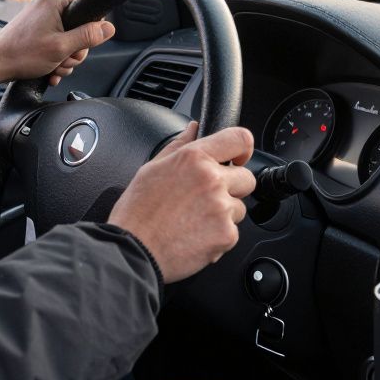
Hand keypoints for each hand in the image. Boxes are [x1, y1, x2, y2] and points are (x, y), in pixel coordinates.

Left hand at [0, 0, 115, 86]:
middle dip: (75, 50)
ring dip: (65, 57)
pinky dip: (55, 57)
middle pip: (79, 26)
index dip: (90, 30)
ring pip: (68, 38)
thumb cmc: (22, 54)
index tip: (81, 45)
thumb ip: (88, 37)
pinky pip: (56, 41)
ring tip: (54, 67)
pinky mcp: (36, 29)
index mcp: (54, 0)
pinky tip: (50, 70)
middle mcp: (48, 4)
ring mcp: (41, 16)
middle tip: (64, 60)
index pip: (88, 8)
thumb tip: (109, 28)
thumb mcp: (62, 48)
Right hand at [108, 122, 255, 282]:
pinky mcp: (226, 234)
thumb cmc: (137, 212)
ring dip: (223, 214)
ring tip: (194, 221)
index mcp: (194, 158)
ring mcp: (221, 208)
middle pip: (246, 178)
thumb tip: (193, 129)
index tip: (240, 158)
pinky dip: (218, 237)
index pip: (239, 139)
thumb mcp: (152, 169)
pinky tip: (195, 236)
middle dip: (232, 188)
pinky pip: (233, 232)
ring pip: (238, 208)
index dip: (243, 148)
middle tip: (206, 199)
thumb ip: (179, 145)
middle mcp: (211, 179)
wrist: (133, 250)